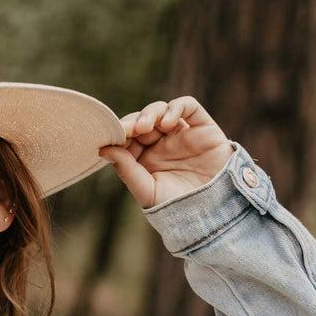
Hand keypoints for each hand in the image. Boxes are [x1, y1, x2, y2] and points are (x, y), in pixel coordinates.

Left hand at [98, 95, 235, 208]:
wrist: (211, 210)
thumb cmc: (177, 205)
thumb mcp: (146, 190)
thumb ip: (126, 170)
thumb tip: (103, 149)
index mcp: (144, 158)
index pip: (128, 137)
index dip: (120, 133)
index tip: (113, 137)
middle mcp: (161, 143)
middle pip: (142, 120)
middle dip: (133, 122)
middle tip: (129, 130)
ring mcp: (181, 133)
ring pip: (161, 110)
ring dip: (150, 113)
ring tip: (145, 127)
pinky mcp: (201, 126)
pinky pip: (187, 106)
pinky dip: (175, 108)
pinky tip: (167, 123)